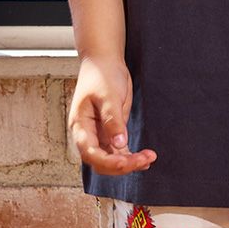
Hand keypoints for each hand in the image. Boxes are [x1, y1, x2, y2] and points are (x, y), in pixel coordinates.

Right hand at [68, 54, 156, 176]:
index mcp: (80, 126)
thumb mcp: (108, 96)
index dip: (107, 162)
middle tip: (144, 160)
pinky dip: (130, 157)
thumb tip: (120, 145)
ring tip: (148, 159)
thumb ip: (113, 120)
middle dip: (122, 165)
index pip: (90, 153)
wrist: (104, 62)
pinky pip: (118, 151)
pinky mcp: (110, 132)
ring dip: (128, 162)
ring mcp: (99, 135)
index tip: (125, 162)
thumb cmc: (101, 76)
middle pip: (101, 161)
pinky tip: (144, 159)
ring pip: (111, 159)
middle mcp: (88, 135)